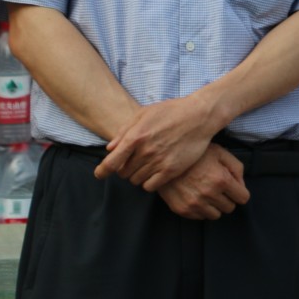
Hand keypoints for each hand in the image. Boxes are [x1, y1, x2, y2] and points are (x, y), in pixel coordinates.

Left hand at [95, 94, 219, 191]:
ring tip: (146, 165)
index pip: (111, 162)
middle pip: (123, 173)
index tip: (99, 175)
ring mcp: (159, 162)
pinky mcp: (171, 170)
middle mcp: (145, 151)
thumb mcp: (144, 114)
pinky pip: (150, 186)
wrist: (199, 116)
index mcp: (136, 137)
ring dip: (137, 175)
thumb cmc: (171, 112)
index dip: (102, 171)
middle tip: (133, 162)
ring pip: (136, 180)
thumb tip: (110, 149)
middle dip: (124, 169)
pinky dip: (149, 182)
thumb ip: (125, 131)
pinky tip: (154, 173)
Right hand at [157, 143, 249, 220]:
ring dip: (214, 206)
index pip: (243, 198)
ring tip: (206, 192)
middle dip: (227, 198)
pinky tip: (196, 195)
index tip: (234, 188)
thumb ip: (236, 168)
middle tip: (218, 188)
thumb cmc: (195, 154)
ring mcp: (195, 204)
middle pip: (230, 208)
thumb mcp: (220, 153)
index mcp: (221, 179)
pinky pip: (200, 217)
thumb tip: (241, 185)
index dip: (239, 192)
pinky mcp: (183, 209)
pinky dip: (201, 209)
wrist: (165, 159)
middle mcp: (209, 194)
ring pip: (216, 215)